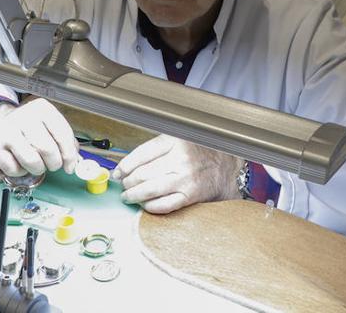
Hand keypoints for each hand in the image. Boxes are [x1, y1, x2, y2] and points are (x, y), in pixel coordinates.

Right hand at [0, 98, 79, 177]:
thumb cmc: (27, 128)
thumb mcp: (47, 125)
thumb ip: (64, 140)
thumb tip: (75, 160)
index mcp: (42, 109)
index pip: (62, 134)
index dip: (69, 155)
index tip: (70, 166)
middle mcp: (25, 116)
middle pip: (48, 150)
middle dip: (53, 164)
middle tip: (51, 165)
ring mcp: (8, 131)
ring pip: (32, 161)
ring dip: (38, 169)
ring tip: (36, 163)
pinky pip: (15, 169)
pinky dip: (20, 171)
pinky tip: (19, 161)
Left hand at [111, 134, 241, 213]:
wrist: (226, 167)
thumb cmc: (199, 153)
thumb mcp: (179, 140)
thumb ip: (156, 149)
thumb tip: (127, 165)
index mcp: (175, 141)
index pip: (141, 154)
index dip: (125, 165)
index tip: (118, 172)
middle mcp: (180, 159)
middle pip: (142, 174)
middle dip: (128, 182)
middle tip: (123, 185)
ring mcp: (185, 178)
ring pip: (149, 190)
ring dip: (134, 195)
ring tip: (128, 196)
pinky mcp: (190, 195)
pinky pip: (163, 205)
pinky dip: (150, 206)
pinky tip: (144, 204)